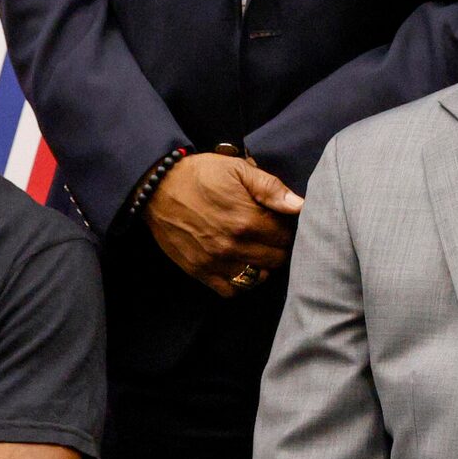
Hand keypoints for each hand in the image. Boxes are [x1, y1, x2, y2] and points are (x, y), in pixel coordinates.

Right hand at [147, 151, 300, 295]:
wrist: (157, 188)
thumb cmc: (201, 174)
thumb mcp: (238, 169)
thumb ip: (270, 188)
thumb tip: (300, 206)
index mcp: (246, 219)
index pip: (286, 235)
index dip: (288, 227)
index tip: (282, 221)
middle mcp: (233, 245)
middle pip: (277, 259)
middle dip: (280, 247)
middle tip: (272, 235)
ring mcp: (216, 261)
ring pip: (258, 277)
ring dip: (264, 265)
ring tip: (259, 250)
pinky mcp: (200, 271)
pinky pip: (231, 290)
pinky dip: (242, 282)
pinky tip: (242, 265)